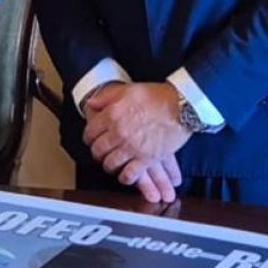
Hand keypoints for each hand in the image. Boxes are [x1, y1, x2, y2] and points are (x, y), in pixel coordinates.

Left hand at [82, 82, 188, 202]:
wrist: (179, 106)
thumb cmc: (154, 96)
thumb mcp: (126, 90)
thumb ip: (105, 98)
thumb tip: (91, 103)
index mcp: (111, 115)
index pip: (91, 132)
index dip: (89, 137)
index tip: (90, 139)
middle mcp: (118, 133)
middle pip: (98, 150)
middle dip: (97, 152)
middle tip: (99, 153)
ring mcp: (132, 148)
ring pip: (111, 164)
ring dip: (108, 165)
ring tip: (110, 164)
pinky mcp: (147, 159)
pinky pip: (130, 174)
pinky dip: (125, 177)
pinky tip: (125, 175)